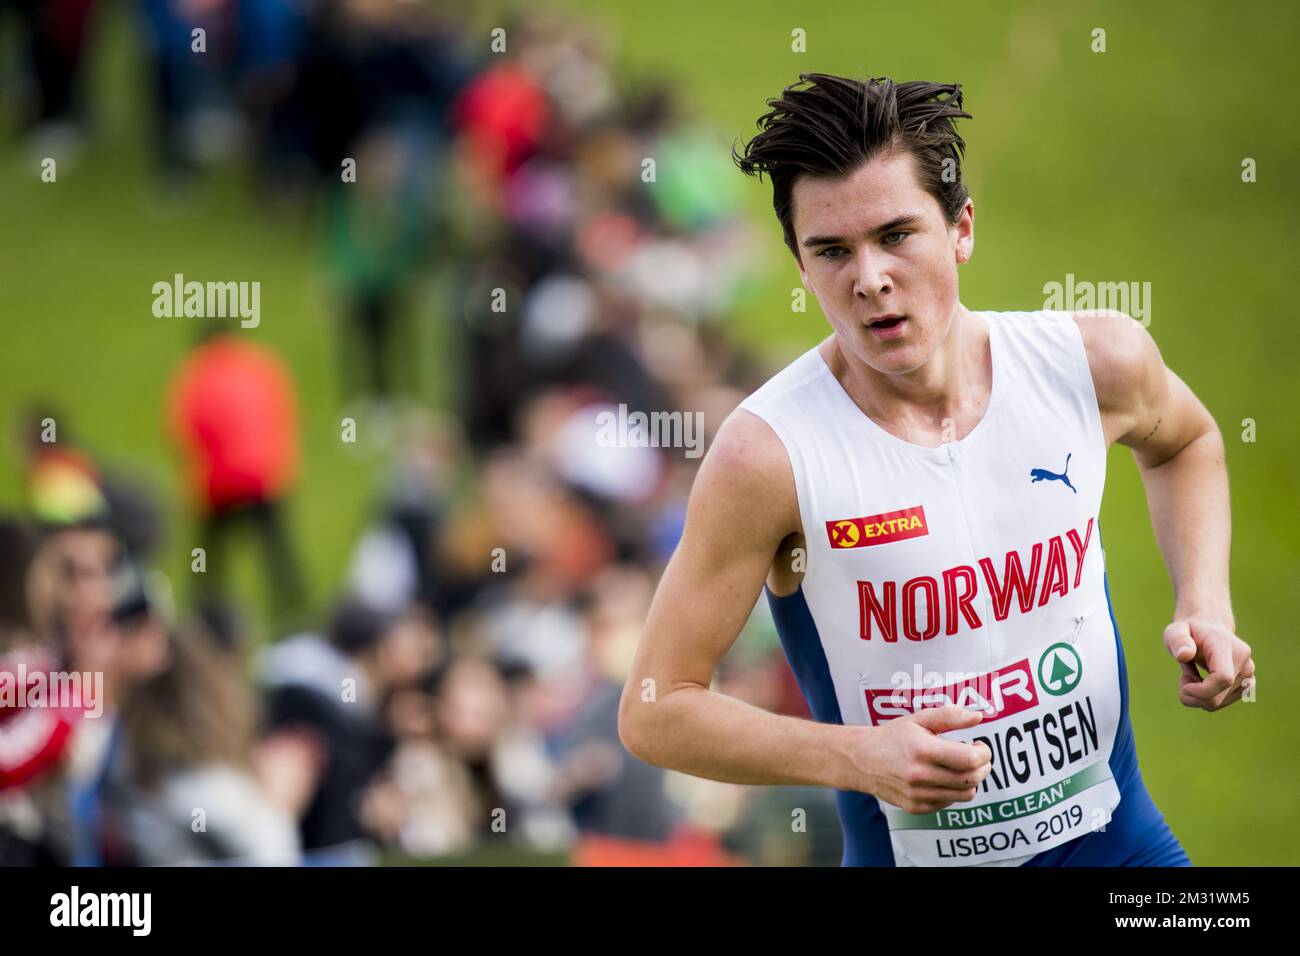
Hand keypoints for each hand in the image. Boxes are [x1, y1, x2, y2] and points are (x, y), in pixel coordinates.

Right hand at [855, 705, 992, 814]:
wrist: (861, 760)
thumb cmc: (892, 737)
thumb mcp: (918, 720)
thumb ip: (949, 716)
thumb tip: (977, 717)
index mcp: (923, 750)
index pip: (970, 759)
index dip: (984, 753)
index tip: (980, 745)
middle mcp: (921, 775)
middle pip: (971, 778)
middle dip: (982, 766)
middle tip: (977, 756)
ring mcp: (918, 794)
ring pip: (965, 794)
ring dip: (971, 780)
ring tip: (961, 767)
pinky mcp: (917, 807)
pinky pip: (949, 802)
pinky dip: (953, 790)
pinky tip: (942, 777)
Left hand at [1164, 616, 1254, 710]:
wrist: (1209, 628)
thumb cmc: (1189, 631)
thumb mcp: (1175, 631)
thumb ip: (1177, 640)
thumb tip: (1184, 655)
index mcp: (1226, 646)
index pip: (1223, 678)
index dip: (1200, 690)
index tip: (1183, 684)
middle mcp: (1244, 661)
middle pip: (1217, 697)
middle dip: (1192, 694)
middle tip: (1183, 677)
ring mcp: (1248, 674)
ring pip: (1220, 703)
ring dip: (1198, 696)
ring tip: (1192, 676)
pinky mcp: (1247, 684)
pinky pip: (1224, 702)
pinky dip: (1208, 698)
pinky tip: (1201, 684)